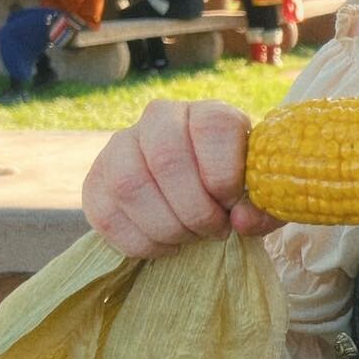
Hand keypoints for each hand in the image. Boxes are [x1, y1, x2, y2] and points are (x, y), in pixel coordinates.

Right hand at [81, 99, 281, 258]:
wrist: (198, 194)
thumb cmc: (237, 191)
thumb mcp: (261, 195)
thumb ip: (263, 207)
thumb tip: (242, 222)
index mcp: (208, 113)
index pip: (212, 128)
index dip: (224, 175)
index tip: (234, 204)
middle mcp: (160, 119)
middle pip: (167, 159)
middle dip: (196, 210)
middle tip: (215, 230)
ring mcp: (121, 146)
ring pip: (130, 186)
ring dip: (167, 227)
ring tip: (191, 238)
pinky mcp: (95, 180)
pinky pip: (106, 215)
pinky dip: (141, 242)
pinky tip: (167, 244)